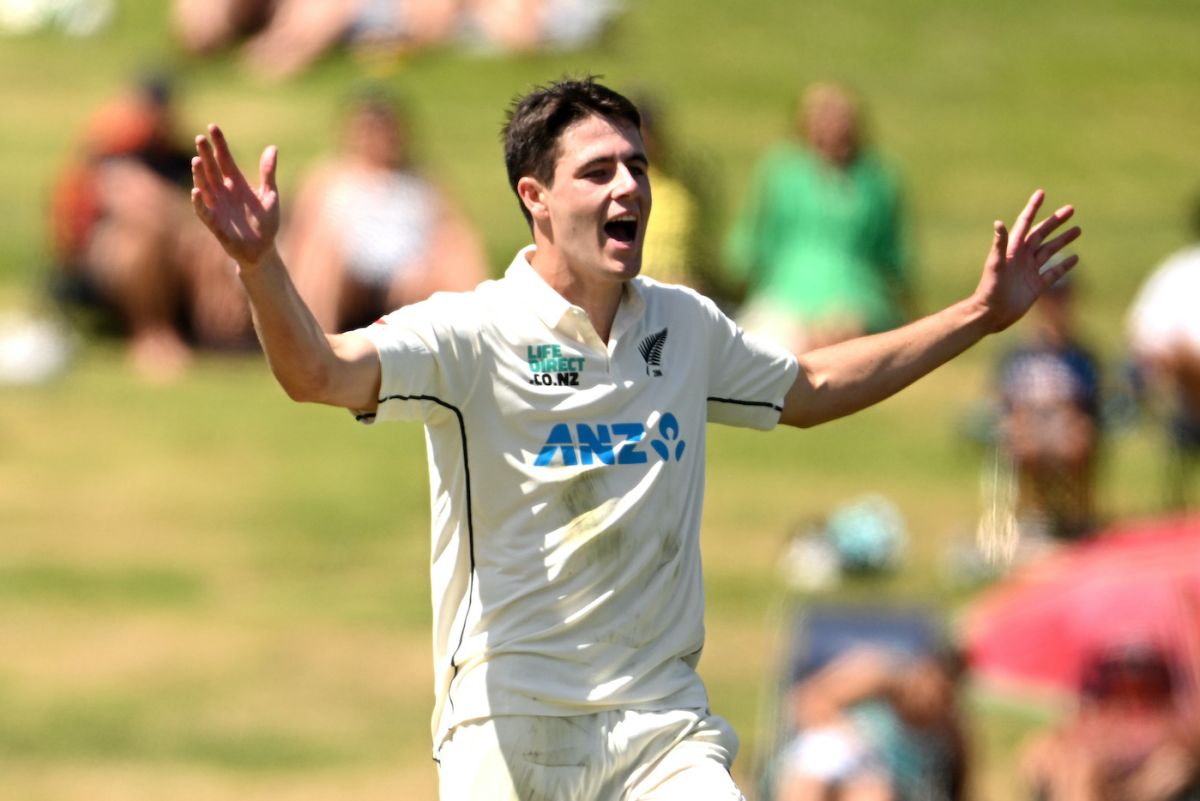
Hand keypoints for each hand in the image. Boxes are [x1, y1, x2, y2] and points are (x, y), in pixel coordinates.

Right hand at [190, 124, 279, 268]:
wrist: (263, 250)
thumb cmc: (267, 223)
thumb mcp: (270, 195)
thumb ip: (268, 173)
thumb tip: (272, 147)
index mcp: (236, 182)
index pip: (225, 158)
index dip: (219, 143)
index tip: (213, 126)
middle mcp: (223, 191)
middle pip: (211, 168)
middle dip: (205, 154)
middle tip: (200, 138)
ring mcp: (216, 206)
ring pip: (204, 186)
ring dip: (199, 174)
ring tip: (196, 160)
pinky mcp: (214, 222)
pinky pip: (203, 210)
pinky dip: (198, 201)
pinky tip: (196, 190)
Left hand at [975, 190, 1080, 331]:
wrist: (991, 313)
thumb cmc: (990, 288)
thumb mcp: (996, 264)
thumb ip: (999, 244)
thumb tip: (999, 222)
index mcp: (1013, 249)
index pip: (1025, 223)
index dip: (1033, 208)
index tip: (1041, 193)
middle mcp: (1022, 257)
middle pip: (1042, 234)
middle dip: (1055, 221)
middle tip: (1071, 208)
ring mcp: (1030, 271)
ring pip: (1050, 250)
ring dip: (1063, 240)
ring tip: (1078, 229)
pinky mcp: (1037, 285)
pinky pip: (1054, 272)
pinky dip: (1065, 265)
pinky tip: (1075, 257)